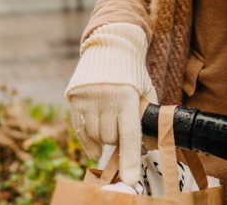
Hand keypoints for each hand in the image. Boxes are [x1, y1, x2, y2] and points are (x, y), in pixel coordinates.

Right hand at [65, 23, 156, 185]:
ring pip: (94, 136)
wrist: (110, 45)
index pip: (129, 135)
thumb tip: (152, 146)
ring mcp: (87, 98)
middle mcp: (106, 97)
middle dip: (117, 138)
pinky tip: (95, 146)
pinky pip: (80, 130)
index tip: (131, 181)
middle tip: (121, 124)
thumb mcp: (146, 90)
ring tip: (110, 121)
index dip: (131, 160)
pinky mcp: (74, 98)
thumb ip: (148, 116)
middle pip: (110, 138)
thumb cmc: (132, 72)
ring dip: (103, 137)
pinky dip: (89, 141)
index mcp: (127, 96)